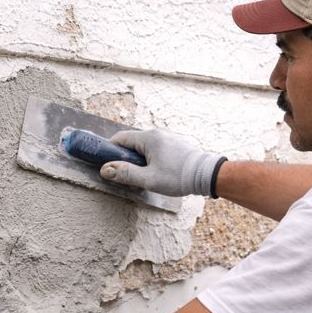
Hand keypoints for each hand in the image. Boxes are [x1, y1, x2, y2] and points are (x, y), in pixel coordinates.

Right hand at [100, 129, 225, 196]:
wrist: (207, 175)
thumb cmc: (179, 176)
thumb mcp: (148, 179)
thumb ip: (125, 174)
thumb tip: (105, 170)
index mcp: (149, 138)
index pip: (120, 138)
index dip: (109, 150)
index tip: (104, 161)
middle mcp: (157, 134)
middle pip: (131, 142)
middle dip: (124, 157)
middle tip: (123, 173)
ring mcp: (167, 138)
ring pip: (143, 147)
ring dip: (138, 159)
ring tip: (141, 176)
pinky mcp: (174, 145)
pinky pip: (155, 149)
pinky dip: (149, 159)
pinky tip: (154, 172)